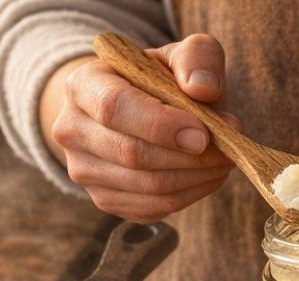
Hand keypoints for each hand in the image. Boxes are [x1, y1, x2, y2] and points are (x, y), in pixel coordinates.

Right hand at [46, 34, 233, 221]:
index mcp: (82, 84)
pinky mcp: (103, 200)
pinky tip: (205, 175)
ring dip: (195, 178)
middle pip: (131, 154)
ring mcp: (83, 171)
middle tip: (226, 149)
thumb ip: (197, 58)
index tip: (203, 134)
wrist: (127, 109)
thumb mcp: (177, 54)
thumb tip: (204, 90)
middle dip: (188, 157)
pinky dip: (188, 195)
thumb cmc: (155, 79)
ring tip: (222, 160)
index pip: (114, 107)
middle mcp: (72, 130)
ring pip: (146, 187)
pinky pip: (152, 208)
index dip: (160, 125)